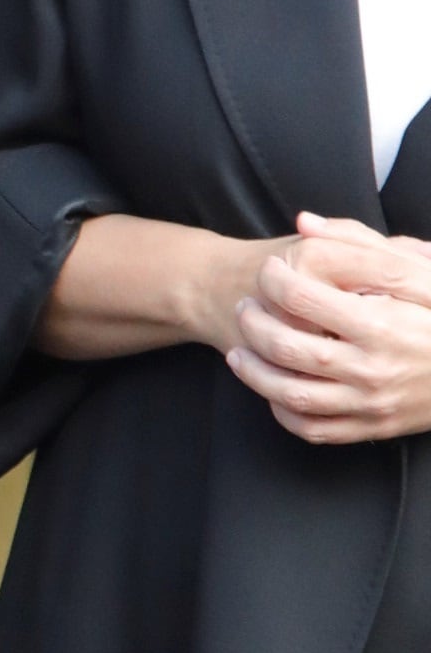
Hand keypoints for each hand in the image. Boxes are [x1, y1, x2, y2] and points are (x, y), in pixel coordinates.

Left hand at [226, 211, 430, 441]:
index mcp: (382, 324)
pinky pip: (312, 428)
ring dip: (254, 372)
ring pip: (292, 393)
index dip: (274, 281)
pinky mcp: (371, 427)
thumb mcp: (417, 272)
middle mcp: (372, 368)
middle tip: (245, 307)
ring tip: (240, 350)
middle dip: (254, 325)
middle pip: (288, 348)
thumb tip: (304, 223)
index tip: (268, 272)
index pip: (303, 298)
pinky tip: (272, 387)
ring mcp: (370, 403)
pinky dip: (282, 410)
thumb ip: (360, 244)